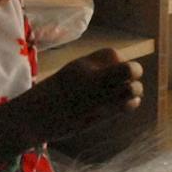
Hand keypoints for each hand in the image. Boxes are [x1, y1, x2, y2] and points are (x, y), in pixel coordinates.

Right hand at [27, 47, 142, 141]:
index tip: (112, 69)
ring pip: (133, 90)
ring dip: (134, 90)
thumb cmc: (53, 93)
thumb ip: (95, 66)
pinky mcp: (101, 117)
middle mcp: (93, 80)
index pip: (114, 54)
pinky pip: (127, 106)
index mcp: (83, 65)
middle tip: (127, 79)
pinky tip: (123, 103)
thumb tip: (119, 63)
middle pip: (130, 70)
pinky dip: (130, 103)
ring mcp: (98, 99)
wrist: (36, 117)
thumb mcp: (73, 71)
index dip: (119, 61)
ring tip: (126, 92)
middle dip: (133, 73)